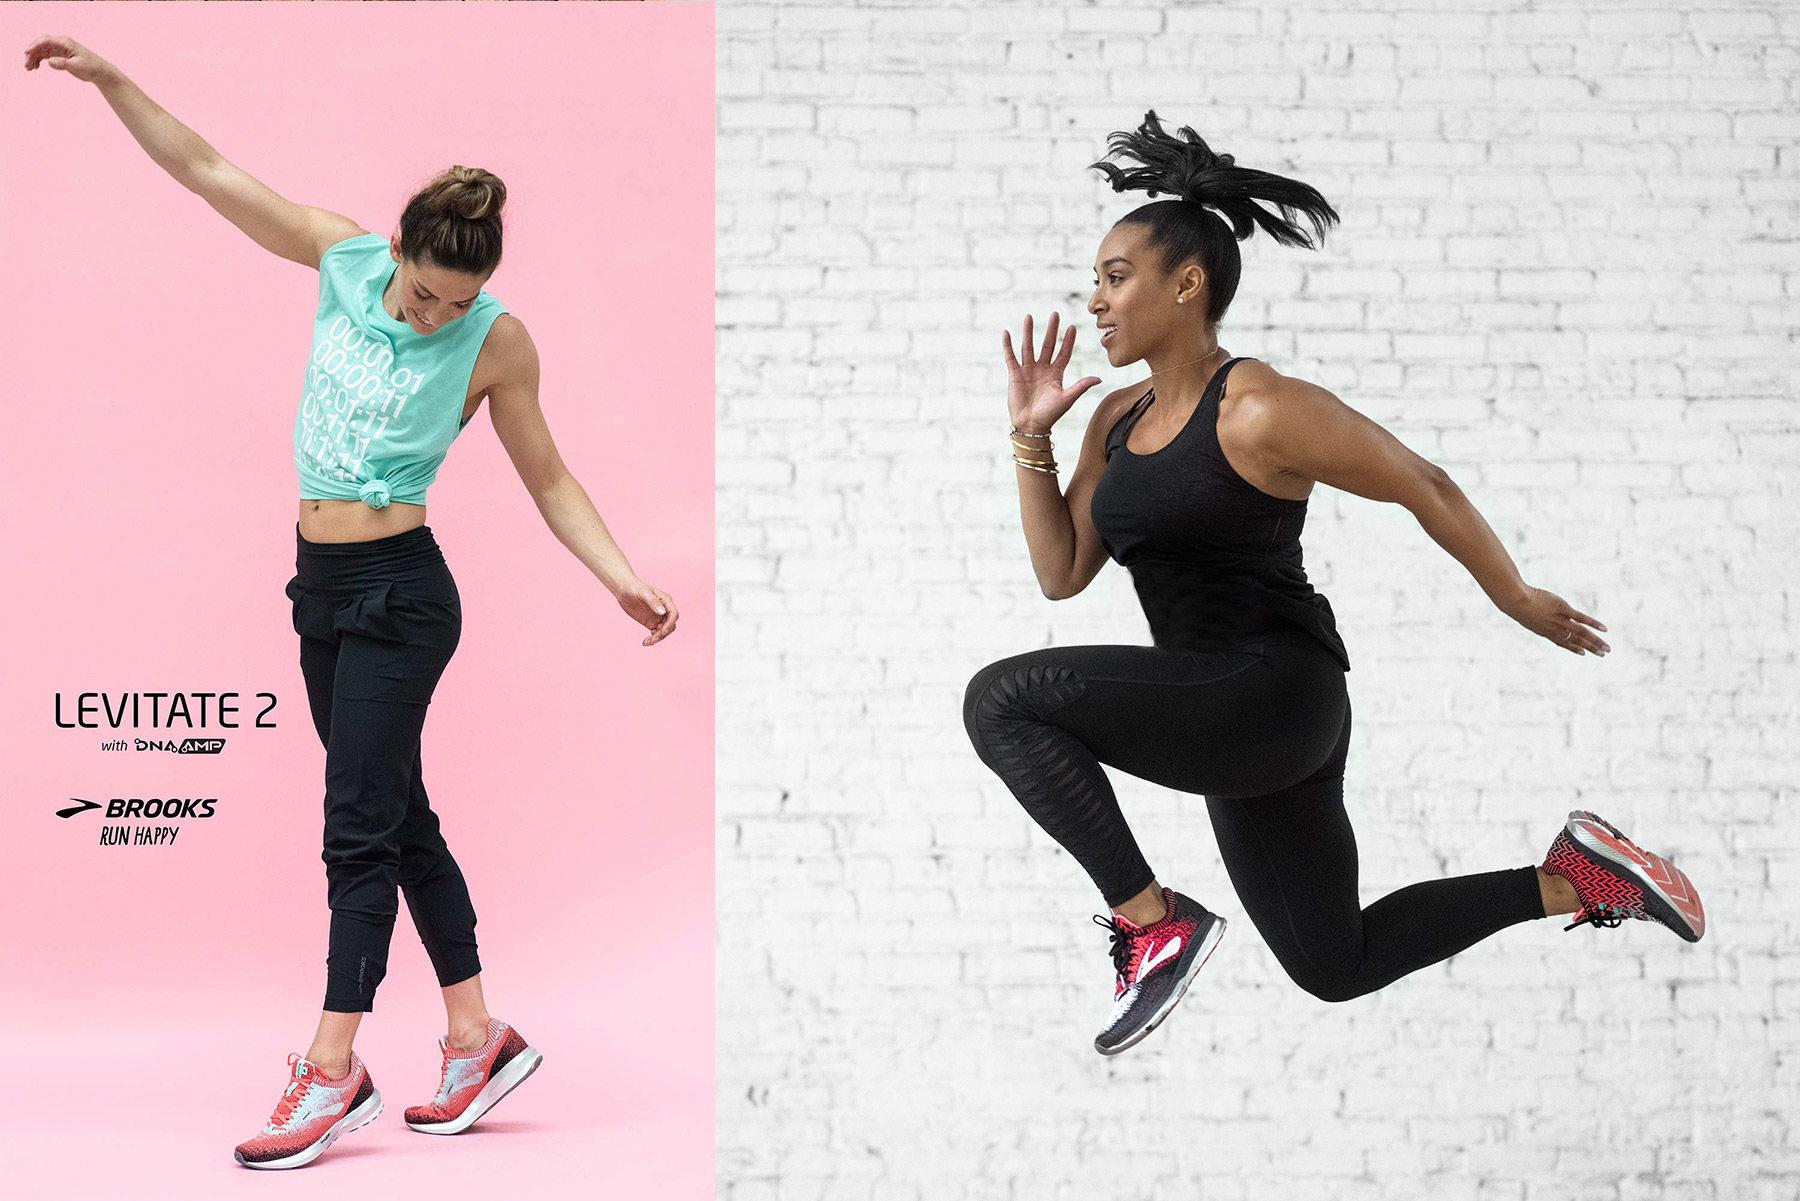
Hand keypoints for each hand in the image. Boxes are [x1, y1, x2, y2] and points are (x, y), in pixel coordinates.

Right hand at [23, 35, 115, 84]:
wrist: (100, 72)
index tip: (27, 53)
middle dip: (32, 54)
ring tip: (29, 68)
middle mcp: (61, 44)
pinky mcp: (60, 55)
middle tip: (26, 65)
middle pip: (41, 45)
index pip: (45, 40)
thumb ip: (62, 63)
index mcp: (65, 42)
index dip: (34, 46)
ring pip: (42, 51)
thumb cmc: (91, 67)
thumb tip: (49, 61)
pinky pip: (46, 55)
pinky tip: (36, 67)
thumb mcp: (77, 66)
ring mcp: (60, 49)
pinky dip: (39, 60)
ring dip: (34, 58)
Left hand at [616, 578, 677, 646]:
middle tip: (653, 639)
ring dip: (658, 638)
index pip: (673, 614)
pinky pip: (655, 633)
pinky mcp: (651, 623)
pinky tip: (645, 642)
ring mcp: (658, 617)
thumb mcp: (643, 593)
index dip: (670, 624)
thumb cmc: (634, 587)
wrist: (623, 589)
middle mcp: (664, 610)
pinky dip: (652, 639)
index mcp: (666, 601)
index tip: (662, 631)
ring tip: (647, 642)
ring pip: (664, 631)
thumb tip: (662, 612)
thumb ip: (653, 602)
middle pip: (670, 625)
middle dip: (664, 633)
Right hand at [1002, 312, 1102, 434]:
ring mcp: (1028, 370)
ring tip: (1029, 316)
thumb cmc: (1050, 415)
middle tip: (1055, 314)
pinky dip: (1008, 346)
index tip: (1072, 327)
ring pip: (1028, 347)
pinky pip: (1010, 357)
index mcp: (1056, 374)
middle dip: (1051, 330)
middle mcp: (1042, 369)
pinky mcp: (1015, 375)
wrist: (1030, 426)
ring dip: (1029, 332)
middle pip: (1048, 345)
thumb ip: (1081, 386)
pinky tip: (1006, 333)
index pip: (1064, 353)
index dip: (1068, 341)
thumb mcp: (1067, 399)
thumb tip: (1099, 378)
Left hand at [1503, 586, 1608, 655]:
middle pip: (1575, 641)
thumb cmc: (1516, 604)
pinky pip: (1581, 619)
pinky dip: (1593, 624)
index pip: (1562, 642)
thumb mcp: (1524, 613)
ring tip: (1607, 648)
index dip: (1573, 648)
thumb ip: (1532, 616)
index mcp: (1544, 631)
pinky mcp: (1564, 609)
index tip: (1584, 653)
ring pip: (1581, 633)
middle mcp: (1554, 629)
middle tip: (1603, 654)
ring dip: (1596, 641)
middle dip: (1591, 648)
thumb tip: (1529, 612)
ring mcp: (1559, 620)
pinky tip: (1604, 629)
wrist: (1515, 600)